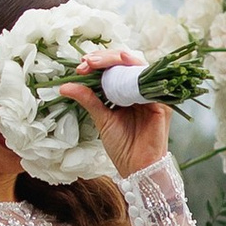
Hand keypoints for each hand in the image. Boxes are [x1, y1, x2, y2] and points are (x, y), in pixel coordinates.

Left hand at [61, 64, 171, 180]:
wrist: (136, 168)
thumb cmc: (122, 146)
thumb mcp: (101, 118)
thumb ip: (87, 99)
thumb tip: (65, 85)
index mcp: (126, 92)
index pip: (113, 69)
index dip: (97, 63)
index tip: (80, 66)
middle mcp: (140, 89)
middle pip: (124, 63)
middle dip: (103, 58)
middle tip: (86, 62)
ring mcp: (151, 94)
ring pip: (136, 65)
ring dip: (116, 59)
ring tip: (96, 62)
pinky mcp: (160, 101)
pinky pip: (150, 79)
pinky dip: (136, 68)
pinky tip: (123, 62)